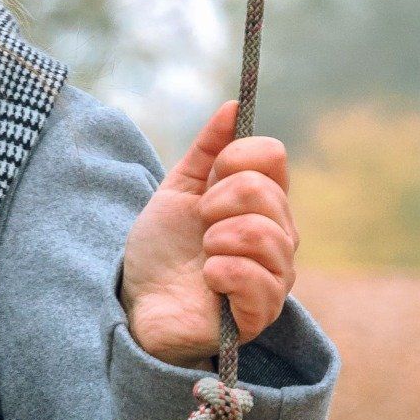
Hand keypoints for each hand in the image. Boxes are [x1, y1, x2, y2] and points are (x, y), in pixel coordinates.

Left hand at [119, 101, 298, 364]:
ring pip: (266, 234)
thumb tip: (233, 105)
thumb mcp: (177, 192)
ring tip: (202, 255)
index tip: (206, 183)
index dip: (234, 158)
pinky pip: (259, 279)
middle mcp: (279, 236)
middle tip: (199, 226)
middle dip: (216, 203)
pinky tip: (209, 277)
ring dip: (219, 239)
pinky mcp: (261, 313)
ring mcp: (275, 276)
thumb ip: (205, 151)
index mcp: (263, 203)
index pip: (272, 156)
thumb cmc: (163, 252)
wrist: (140, 305)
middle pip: (265, 191)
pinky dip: (223, 271)